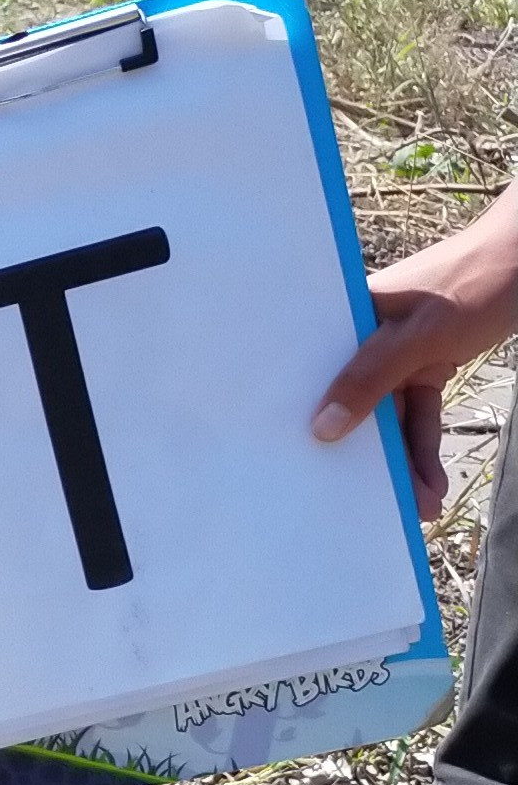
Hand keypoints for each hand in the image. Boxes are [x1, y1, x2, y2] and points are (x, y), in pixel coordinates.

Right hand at [311, 191, 517, 514]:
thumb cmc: (474, 281)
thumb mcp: (419, 336)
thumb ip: (370, 380)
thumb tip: (321, 428)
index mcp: (349, 319)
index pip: (317, 377)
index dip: (312, 423)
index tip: (309, 469)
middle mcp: (365, 337)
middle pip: (354, 406)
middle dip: (368, 457)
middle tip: (375, 503)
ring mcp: (398, 351)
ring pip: (389, 416)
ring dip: (404, 459)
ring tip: (418, 503)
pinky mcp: (427, 362)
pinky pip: (418, 413)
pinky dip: (425, 444)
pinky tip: (431, 480)